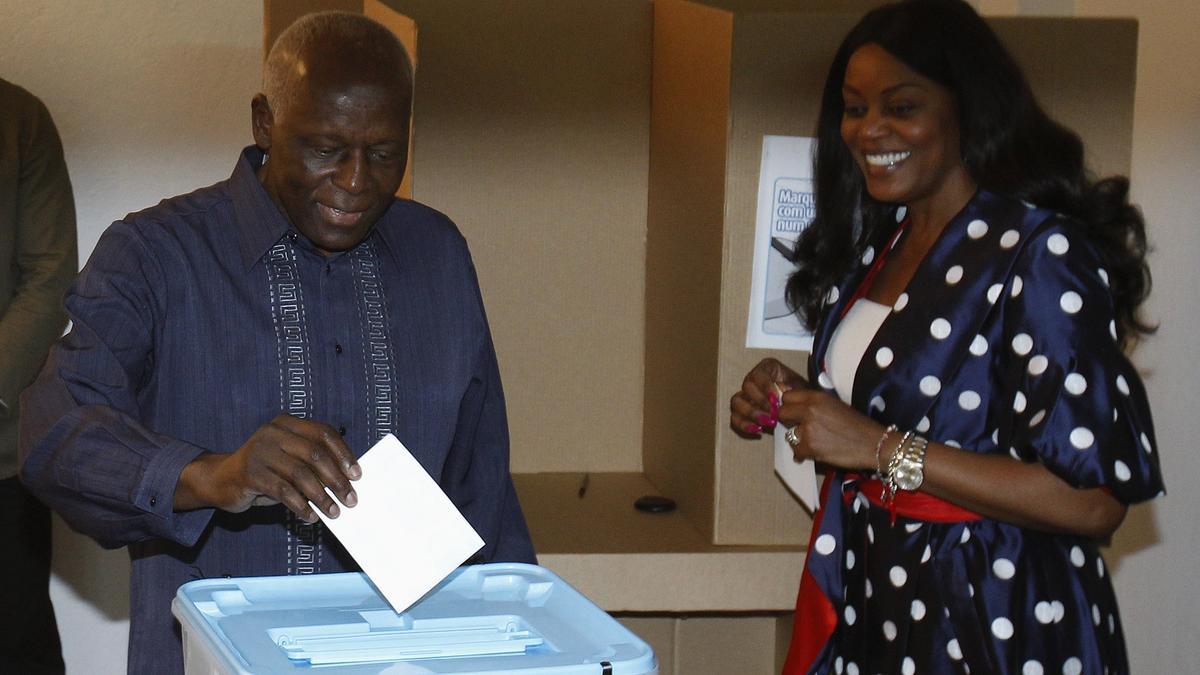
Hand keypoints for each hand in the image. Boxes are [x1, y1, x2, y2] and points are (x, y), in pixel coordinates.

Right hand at [176, 414, 360, 522]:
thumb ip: (312, 463)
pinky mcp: (250, 473)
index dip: (343, 454)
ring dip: (321, 496)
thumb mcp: (289, 459)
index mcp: (287, 423)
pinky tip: (310, 516)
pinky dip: (300, 506)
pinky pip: (283, 491)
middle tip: (350, 499)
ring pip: (300, 474)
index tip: (357, 475)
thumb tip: (346, 480)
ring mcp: (260, 451)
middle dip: (336, 479)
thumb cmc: (265, 471)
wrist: (220, 479)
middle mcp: (274, 432)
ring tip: (334, 512)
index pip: (324, 432)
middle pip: (314, 453)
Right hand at [729, 358, 804, 436]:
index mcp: (766, 369)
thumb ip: (792, 389)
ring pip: (736, 402)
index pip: (758, 374)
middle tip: (772, 413)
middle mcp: (752, 380)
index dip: (765, 387)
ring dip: (750, 413)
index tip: (776, 399)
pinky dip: (744, 425)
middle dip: (759, 402)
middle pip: (746, 387)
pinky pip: (735, 418)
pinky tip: (758, 431)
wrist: (800, 407)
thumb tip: (784, 393)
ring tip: (765, 423)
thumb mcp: (800, 388)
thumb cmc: (800, 395)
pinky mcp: (741, 411)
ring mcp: (745, 396)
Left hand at [776, 388, 882, 470]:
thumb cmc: (857, 425)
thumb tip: (793, 405)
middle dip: (789, 422)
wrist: (874, 444)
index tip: (794, 413)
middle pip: (782, 414)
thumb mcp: (834, 405)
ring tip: (815, 443)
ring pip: (789, 434)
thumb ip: (813, 404)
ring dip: (798, 440)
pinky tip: (817, 453)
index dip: (789, 406)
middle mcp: (809, 409)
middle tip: (800, 429)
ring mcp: (808, 428)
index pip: (787, 397)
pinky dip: (804, 455)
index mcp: (816, 397)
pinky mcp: (810, 446)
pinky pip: (796, 451)